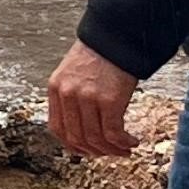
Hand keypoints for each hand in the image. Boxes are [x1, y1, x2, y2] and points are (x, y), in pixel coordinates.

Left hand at [45, 40, 139, 157]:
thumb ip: (72, 97)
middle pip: (76, 138)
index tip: (86, 150)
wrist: (117, 35)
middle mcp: (68, 94)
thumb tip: (81, 128)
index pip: (57, 128)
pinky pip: (113, 133)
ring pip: (95, 139)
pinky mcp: (109, 100)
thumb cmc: (100, 54)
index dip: (71, 145)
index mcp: (56, 88)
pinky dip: (123, 143)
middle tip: (108, 153)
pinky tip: (131, 142)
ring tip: (124, 150)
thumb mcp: (74, 73)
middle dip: (94, 151)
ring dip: (111, 150)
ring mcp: (87, 98)